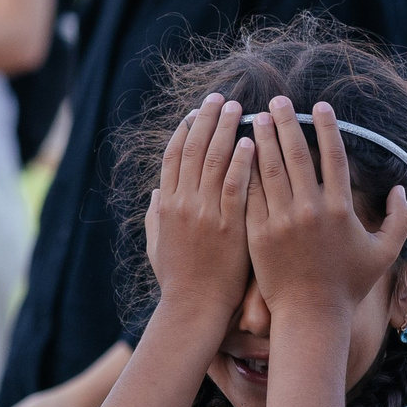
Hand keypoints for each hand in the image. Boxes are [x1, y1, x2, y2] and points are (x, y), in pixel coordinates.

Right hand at [145, 93, 255, 328]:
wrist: (195, 308)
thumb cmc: (179, 282)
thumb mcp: (158, 247)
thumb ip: (155, 218)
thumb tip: (155, 194)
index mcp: (167, 206)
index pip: (173, 157)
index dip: (184, 130)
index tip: (195, 112)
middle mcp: (184, 204)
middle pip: (194, 149)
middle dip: (207, 119)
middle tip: (220, 98)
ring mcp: (206, 213)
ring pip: (215, 160)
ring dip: (226, 130)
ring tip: (239, 108)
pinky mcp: (230, 225)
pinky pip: (237, 185)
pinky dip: (242, 161)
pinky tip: (251, 141)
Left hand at [245, 98, 406, 322]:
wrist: (310, 315)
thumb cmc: (349, 285)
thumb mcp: (384, 253)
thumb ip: (400, 219)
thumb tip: (399, 189)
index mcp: (341, 209)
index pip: (333, 156)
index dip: (326, 127)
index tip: (319, 106)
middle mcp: (310, 211)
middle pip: (296, 155)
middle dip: (287, 124)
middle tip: (277, 101)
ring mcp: (281, 222)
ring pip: (269, 170)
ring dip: (263, 140)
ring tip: (257, 118)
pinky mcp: (258, 235)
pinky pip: (251, 195)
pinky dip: (246, 171)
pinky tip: (240, 154)